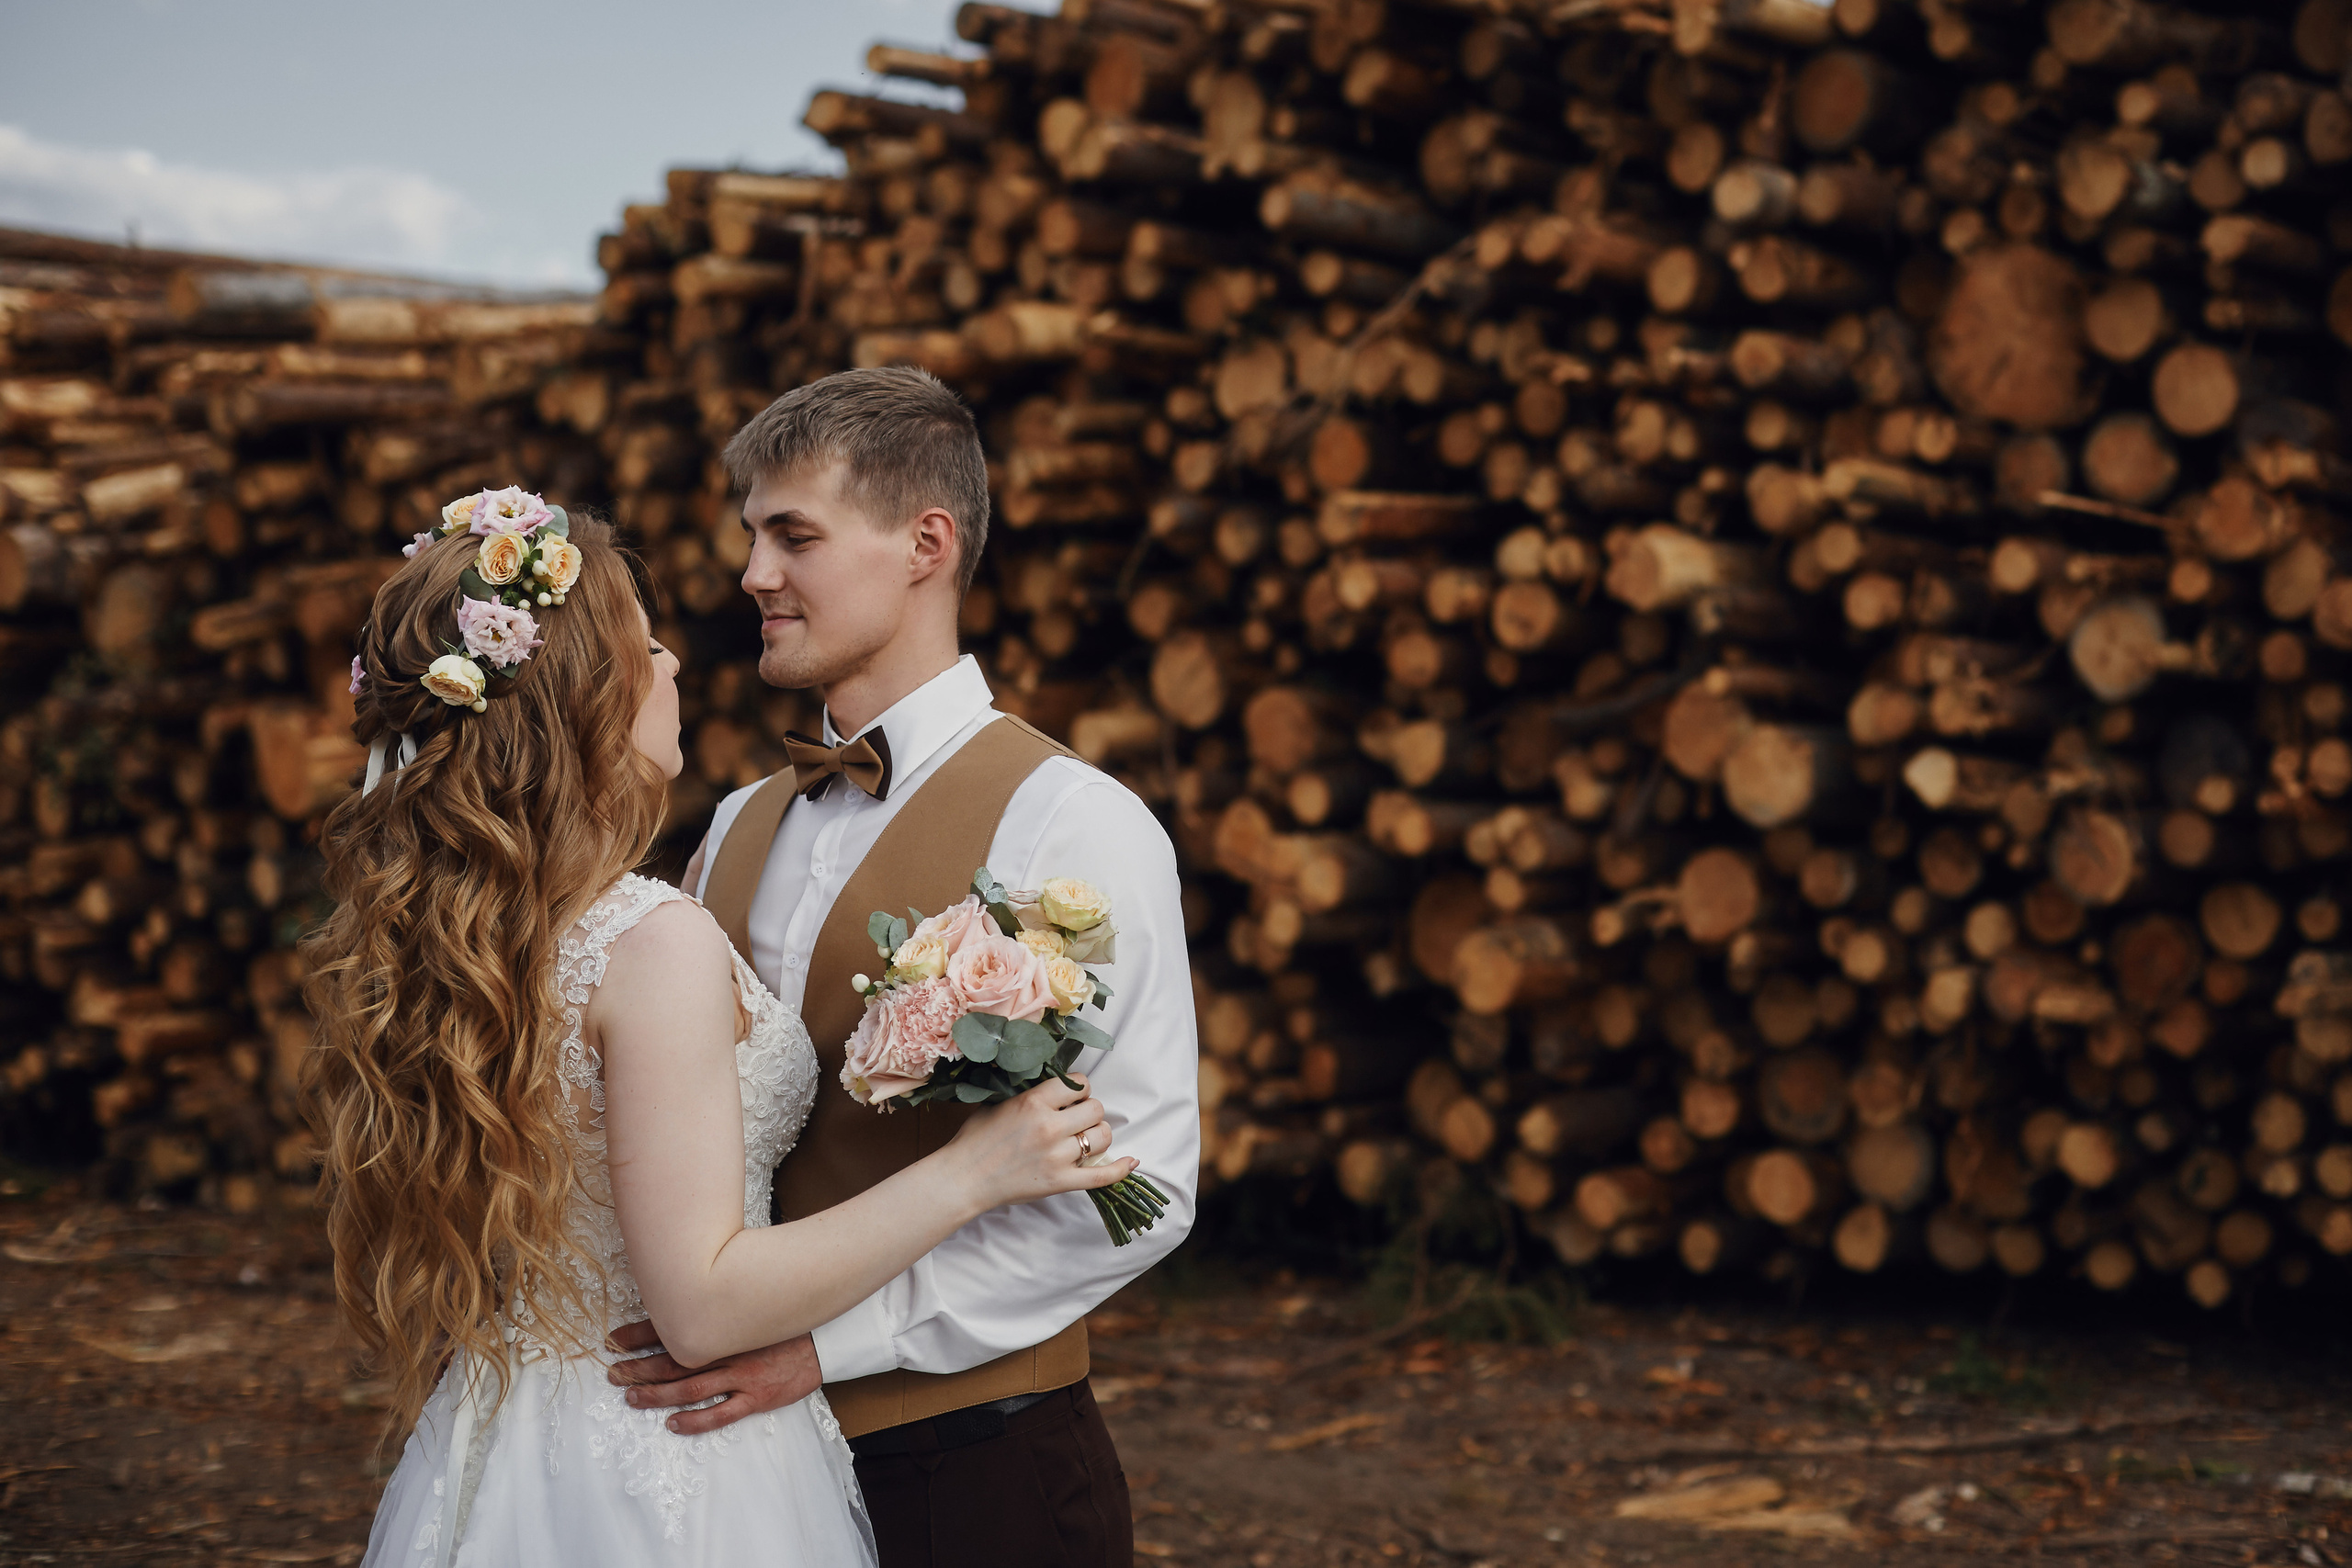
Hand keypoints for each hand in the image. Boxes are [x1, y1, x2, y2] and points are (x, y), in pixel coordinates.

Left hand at [605, 1321, 820, 1434]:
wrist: (824, 1340)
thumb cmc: (782, 1324)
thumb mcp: (747, 1309)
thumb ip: (716, 1311)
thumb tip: (681, 1305)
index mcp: (723, 1324)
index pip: (673, 1327)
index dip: (638, 1334)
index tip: (612, 1340)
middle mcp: (727, 1349)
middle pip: (673, 1360)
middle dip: (638, 1367)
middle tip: (613, 1373)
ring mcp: (741, 1375)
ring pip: (689, 1387)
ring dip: (657, 1394)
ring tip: (631, 1397)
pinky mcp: (756, 1397)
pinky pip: (720, 1413)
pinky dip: (695, 1420)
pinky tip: (673, 1423)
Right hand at [948, 1073, 1135, 1211]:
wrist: (963, 1178)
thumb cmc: (975, 1139)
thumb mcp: (998, 1102)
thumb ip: (1028, 1092)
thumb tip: (1052, 1081)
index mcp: (1034, 1103)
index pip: (1079, 1084)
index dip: (1079, 1089)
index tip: (1071, 1097)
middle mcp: (1050, 1127)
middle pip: (1096, 1108)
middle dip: (1088, 1111)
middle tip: (1075, 1119)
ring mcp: (1058, 1157)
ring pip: (1102, 1136)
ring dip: (1097, 1134)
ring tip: (1085, 1138)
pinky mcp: (1061, 1182)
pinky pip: (1102, 1176)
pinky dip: (1120, 1170)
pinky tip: (1131, 1162)